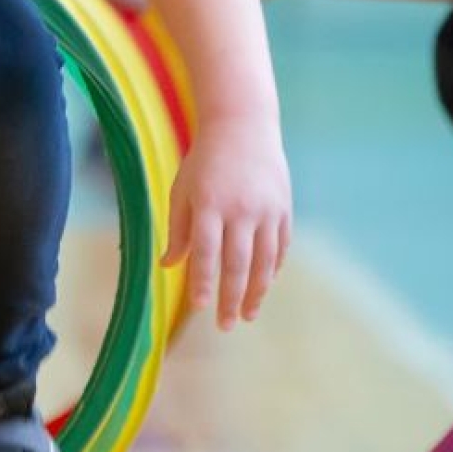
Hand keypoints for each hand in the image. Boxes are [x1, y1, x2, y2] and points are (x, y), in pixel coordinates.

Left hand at [162, 113, 290, 330]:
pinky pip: (280, 247)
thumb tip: (168, 265)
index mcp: (210, 204)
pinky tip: (264, 286)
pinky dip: (273, 269)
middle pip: (238, 263)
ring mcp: (267, 210)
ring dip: (256, 291)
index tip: (200, 307)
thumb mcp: (182, 190)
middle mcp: (241, 209)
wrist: (243, 126)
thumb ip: (178, 229)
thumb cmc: (204, 161)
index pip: (206, 252)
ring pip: (264, 261)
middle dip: (231, 298)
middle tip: (225, 325)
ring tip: (247, 315)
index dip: (203, 281)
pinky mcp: (284, 208)